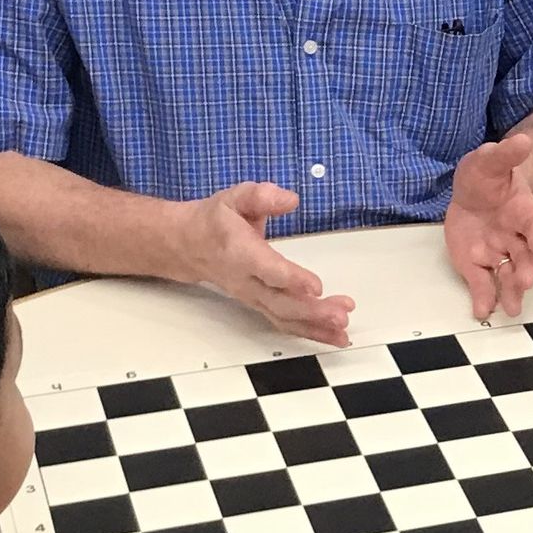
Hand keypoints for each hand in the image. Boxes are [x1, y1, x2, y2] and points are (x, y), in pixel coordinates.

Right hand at [175, 183, 354, 345]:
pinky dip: (310, 332)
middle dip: (312, 312)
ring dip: (315, 327)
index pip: (267, 270)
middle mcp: (246, 281)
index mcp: (240, 252)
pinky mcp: (260, 305)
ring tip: (344, 331)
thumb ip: (262, 196)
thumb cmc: (215, 221)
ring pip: (284, 318)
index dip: (291, 280)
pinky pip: (285, 323)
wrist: (188, 245)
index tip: (316, 287)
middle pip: (280, 303)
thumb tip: (290, 200)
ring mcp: (252, 297)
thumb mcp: (235, 197)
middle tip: (341, 314)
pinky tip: (334, 336)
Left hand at [444, 134, 532, 321]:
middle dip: (527, 270)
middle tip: (524, 281)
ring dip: (512, 291)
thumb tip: (522, 140)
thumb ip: (505, 154)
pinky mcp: (478, 265)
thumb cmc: (487, 176)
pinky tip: (483, 311)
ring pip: (509, 274)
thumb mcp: (490, 160)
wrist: (471, 191)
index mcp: (523, 211)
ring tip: (512, 307)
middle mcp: (515, 237)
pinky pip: (484, 284)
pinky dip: (484, 299)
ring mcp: (497, 252)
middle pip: (527, 257)